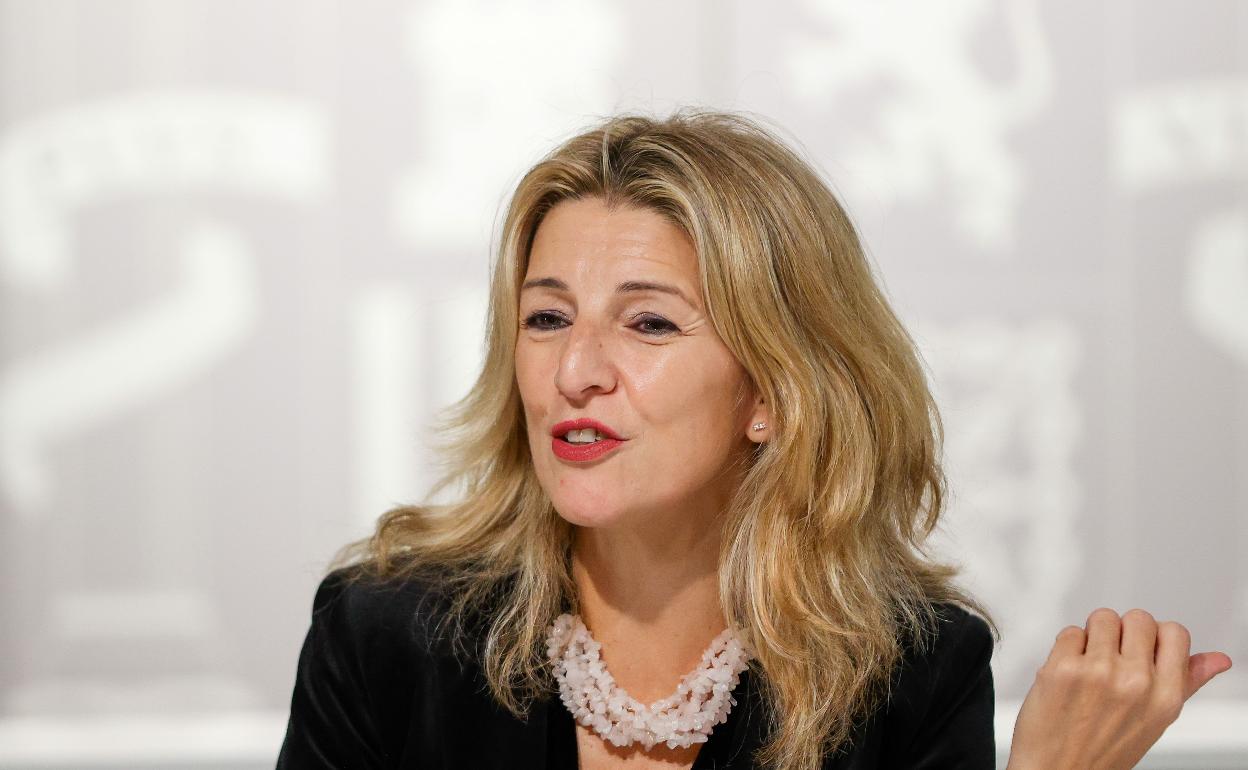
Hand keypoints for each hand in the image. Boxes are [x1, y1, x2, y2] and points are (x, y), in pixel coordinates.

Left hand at [1005, 608, 1232, 769]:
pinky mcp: (1063, 668)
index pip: (1175, 632)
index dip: (1155, 636)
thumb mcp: (1156, 719)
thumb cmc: (1106, 747)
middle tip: (1111, 659)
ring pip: (1102, 617)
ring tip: (1089, 665)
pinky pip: (1070, 632)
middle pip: (1138, 618)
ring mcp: (1099, 672)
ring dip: (1093, 636)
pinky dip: (1066, 648)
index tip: (1142, 650)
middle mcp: (1136, 682)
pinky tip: (1069, 673)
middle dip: (1123, 632)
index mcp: (1166, 696)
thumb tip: (1218, 659)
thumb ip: (1186, 682)